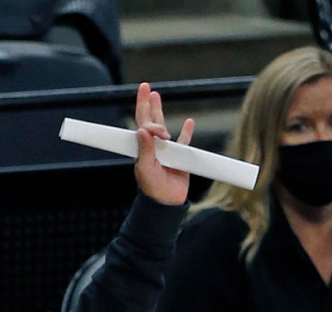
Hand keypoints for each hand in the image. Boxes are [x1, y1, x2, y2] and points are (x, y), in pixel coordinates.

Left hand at [132, 83, 194, 207]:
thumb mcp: (146, 169)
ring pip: (164, 127)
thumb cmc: (152, 189)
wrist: (166, 203)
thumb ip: (145, 150)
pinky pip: (184, 142)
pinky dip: (187, 132)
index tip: (145, 93)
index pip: (141, 123)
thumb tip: (142, 130)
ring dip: (161, 113)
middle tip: (146, 87)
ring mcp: (166, 151)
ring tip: (157, 96)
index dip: (142, 107)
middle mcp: (153, 147)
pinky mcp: (179, 158)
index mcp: (143, 148)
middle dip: (148, 104)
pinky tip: (189, 122)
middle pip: (150, 120)